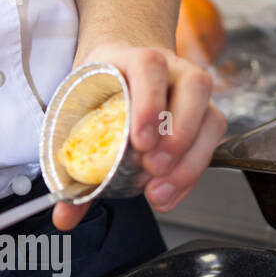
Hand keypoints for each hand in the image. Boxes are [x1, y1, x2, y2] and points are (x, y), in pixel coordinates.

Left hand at [52, 43, 226, 230]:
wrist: (121, 71)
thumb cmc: (100, 94)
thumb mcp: (80, 118)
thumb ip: (74, 171)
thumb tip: (63, 218)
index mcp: (133, 59)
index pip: (149, 65)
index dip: (149, 101)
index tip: (140, 140)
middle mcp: (171, 70)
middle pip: (193, 87)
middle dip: (178, 134)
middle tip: (153, 167)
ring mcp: (192, 93)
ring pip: (211, 116)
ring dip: (191, 158)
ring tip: (160, 187)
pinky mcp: (205, 116)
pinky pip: (211, 142)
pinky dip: (191, 173)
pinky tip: (169, 193)